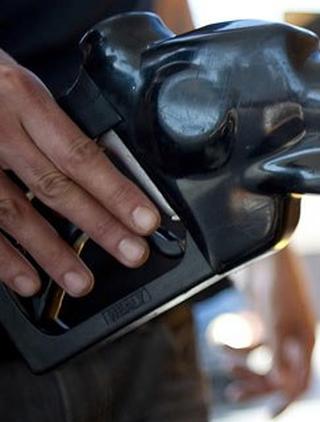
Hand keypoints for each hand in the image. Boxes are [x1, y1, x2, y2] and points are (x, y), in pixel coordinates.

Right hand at [0, 50, 159, 296]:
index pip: (80, 154)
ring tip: (81, 282)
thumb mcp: (19, 83)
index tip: (146, 219)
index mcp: (24, 98)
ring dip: (50, 252)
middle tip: (133, 254)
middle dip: (99, 225)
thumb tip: (102, 169)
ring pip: (13, 211)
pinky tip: (26, 280)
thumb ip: (52, 122)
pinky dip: (3, 257)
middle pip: (55, 186)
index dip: (115, 191)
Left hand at [226, 248, 316, 415]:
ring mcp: (281, 329)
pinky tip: (222, 340)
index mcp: (305, 341)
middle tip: (233, 393)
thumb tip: (281, 386)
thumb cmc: (277, 283)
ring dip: (244, 365)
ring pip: (264, 362)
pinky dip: (237, 346)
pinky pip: (253, 345)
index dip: (287, 400)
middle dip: (256, 385)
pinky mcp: (266, 320)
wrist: (266, 250)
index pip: (302, 381)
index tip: (269, 415)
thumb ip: (278, 356)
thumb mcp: (275, 323)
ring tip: (225, 362)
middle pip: (279, 375)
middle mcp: (295, 338)